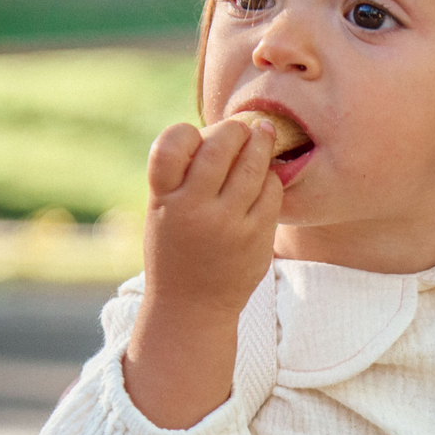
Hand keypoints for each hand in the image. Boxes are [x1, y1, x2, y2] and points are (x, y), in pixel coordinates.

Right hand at [144, 119, 282, 315]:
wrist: (193, 307)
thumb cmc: (177, 250)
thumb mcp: (162, 212)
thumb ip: (182, 177)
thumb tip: (222, 132)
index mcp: (164, 199)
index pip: (170, 144)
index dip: (186, 132)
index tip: (196, 135)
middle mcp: (195, 210)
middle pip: (219, 148)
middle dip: (234, 130)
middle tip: (243, 127)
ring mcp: (229, 225)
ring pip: (253, 168)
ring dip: (260, 145)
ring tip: (264, 135)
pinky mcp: (256, 239)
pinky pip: (272, 194)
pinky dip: (271, 178)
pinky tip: (268, 176)